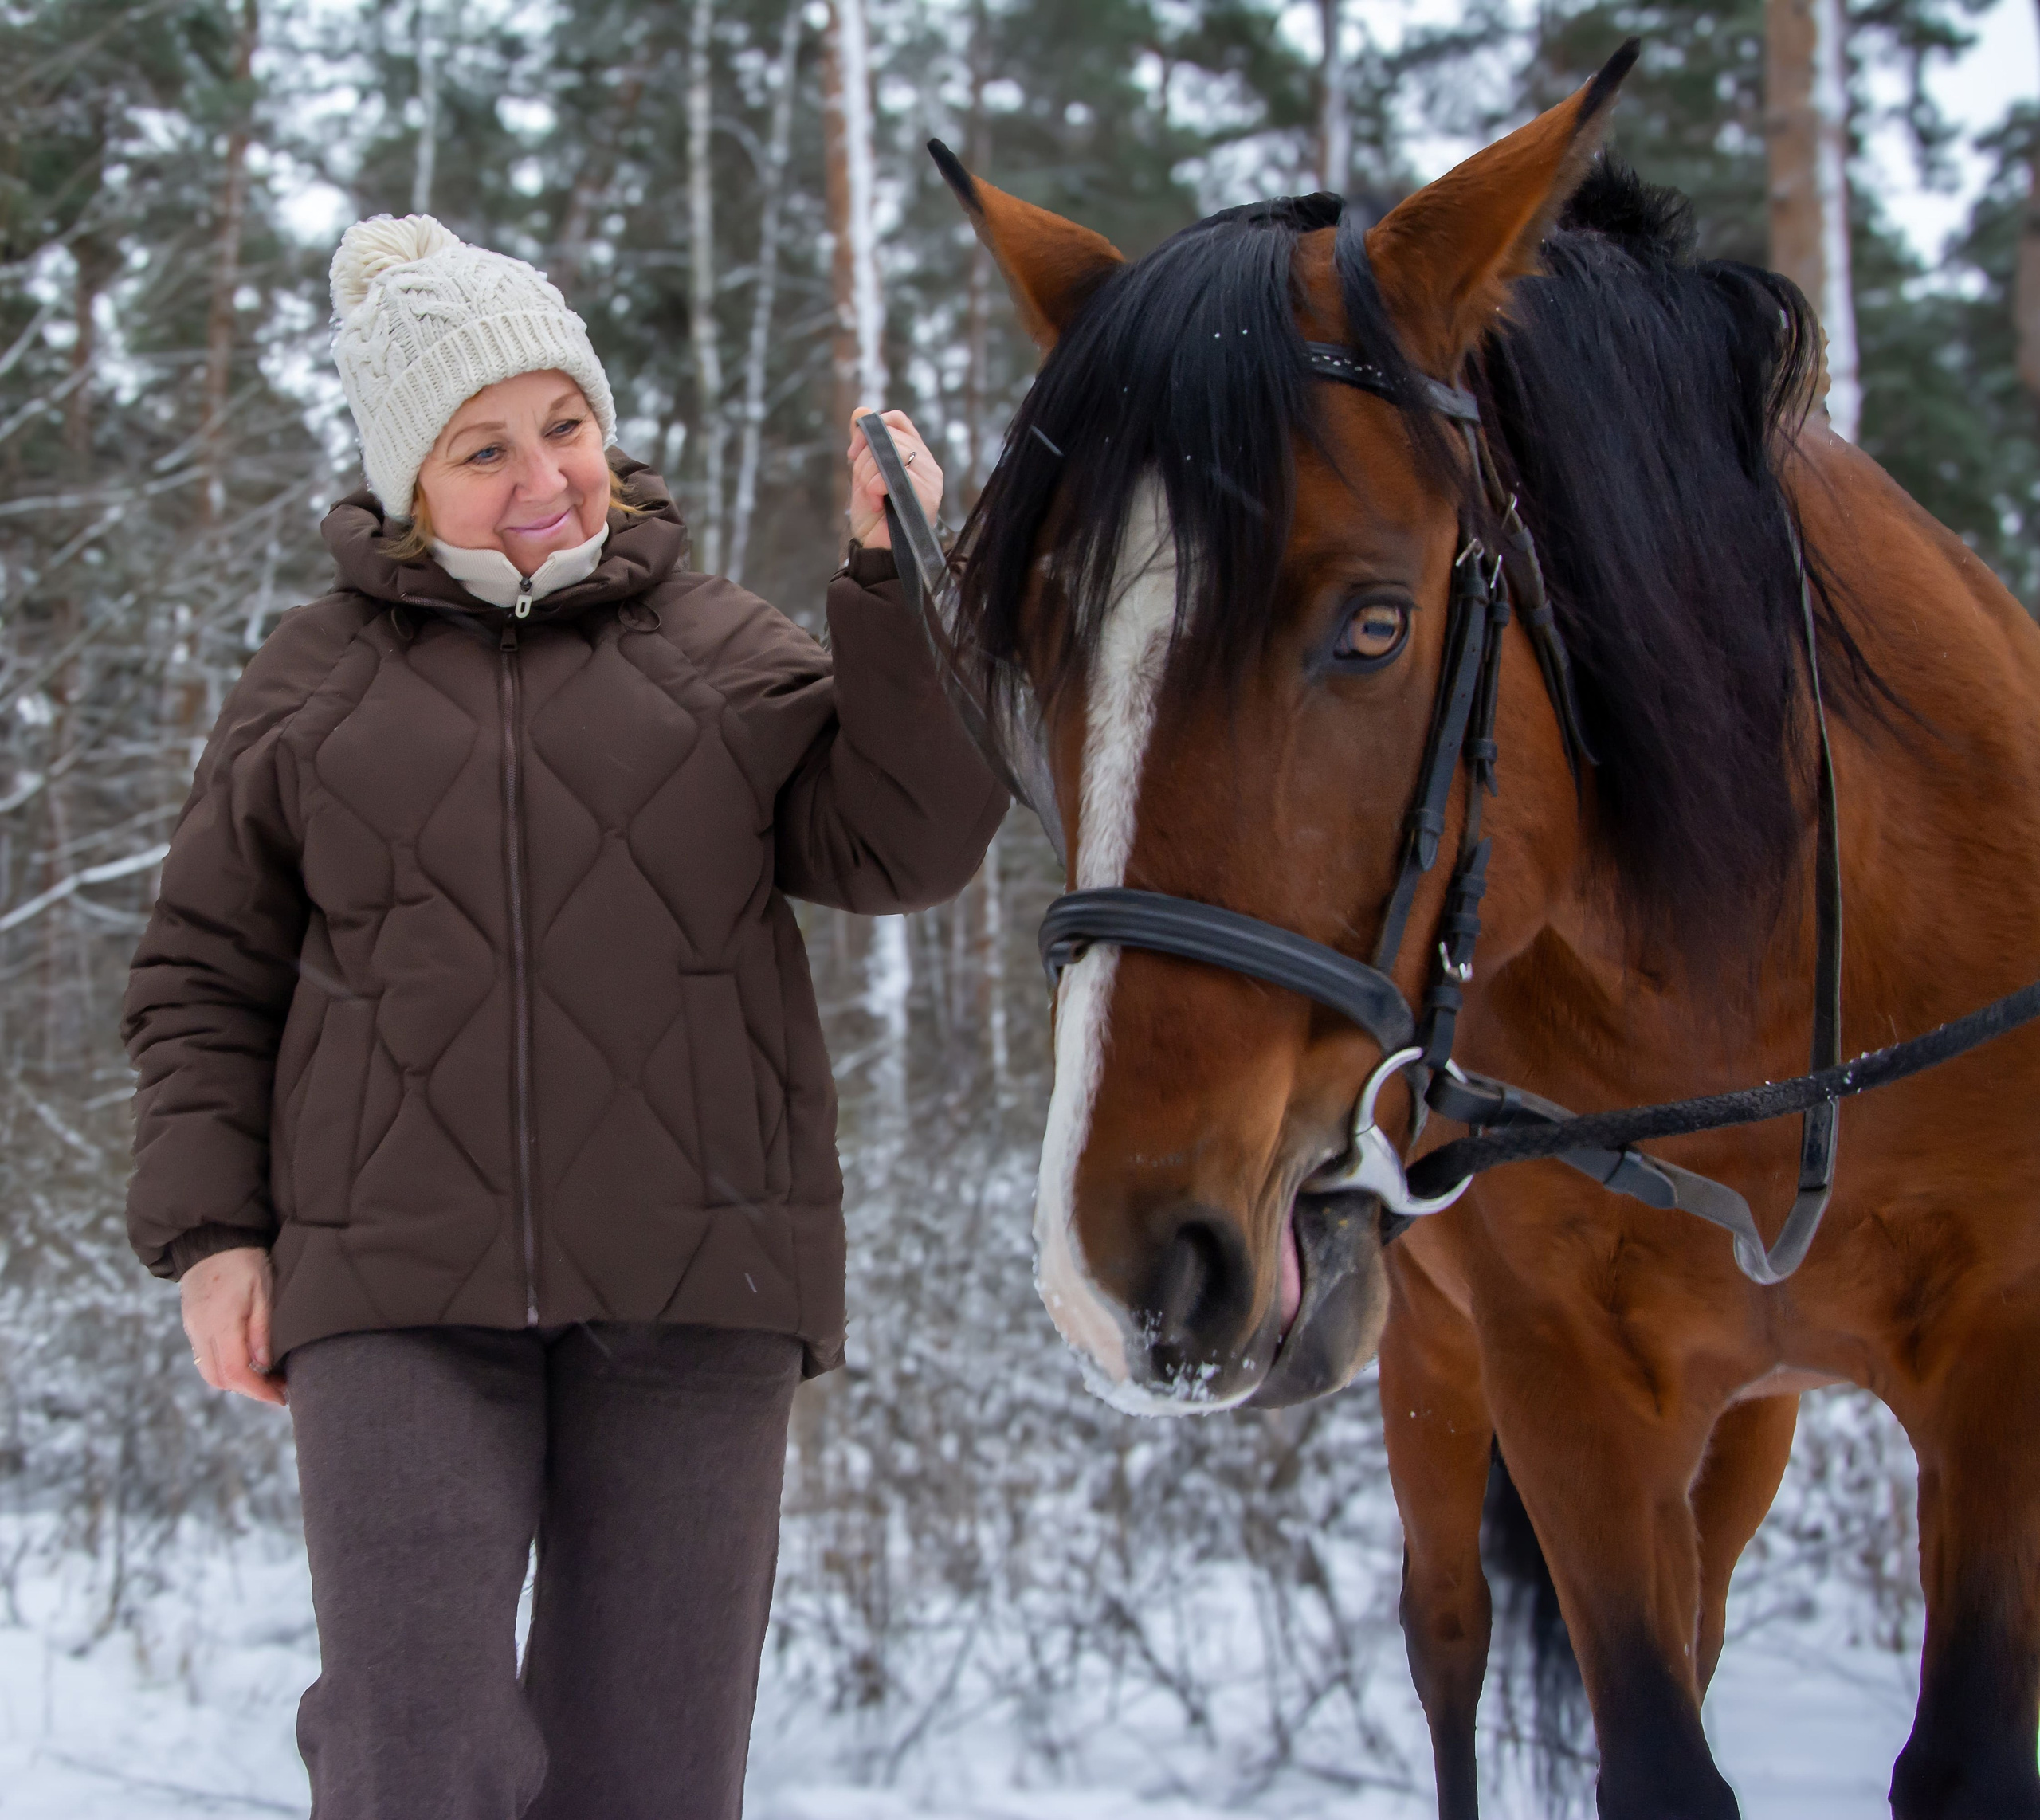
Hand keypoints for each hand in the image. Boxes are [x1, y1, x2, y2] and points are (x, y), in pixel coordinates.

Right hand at [181, 1247, 286, 1406]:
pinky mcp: (192, 1324)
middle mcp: (201, 1332)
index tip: (281, 1397)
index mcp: (220, 1324)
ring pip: (210, 1370)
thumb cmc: (244, 1261)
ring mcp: (193, 1328)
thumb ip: (262, 1329)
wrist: (211, 1239)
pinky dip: (226, 1365)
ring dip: (237, 1380)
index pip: (236, 1372)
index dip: (259, 1391)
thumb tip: (264, 1365)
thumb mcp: (263, 1291)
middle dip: (249, 1389)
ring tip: (267, 1376)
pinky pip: (206, 1356)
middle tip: (279, 1387)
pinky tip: (249, 1358)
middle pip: (219, 1378)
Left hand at [847, 409, 942, 550]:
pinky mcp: (927, 495)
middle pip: (890, 435)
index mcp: (916, 458)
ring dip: (869, 474)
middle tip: (862, 484)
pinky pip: (892, 474)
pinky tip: (876, 503)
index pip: (897, 421)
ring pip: (892, 451)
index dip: (872, 428)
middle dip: (865, 457)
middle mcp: (928, 465)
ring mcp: (931, 480)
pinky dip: (874, 487)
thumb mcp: (863, 475)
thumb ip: (864, 445)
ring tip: (871, 497)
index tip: (854, 453)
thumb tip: (860, 411)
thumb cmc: (874, 520)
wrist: (878, 554)